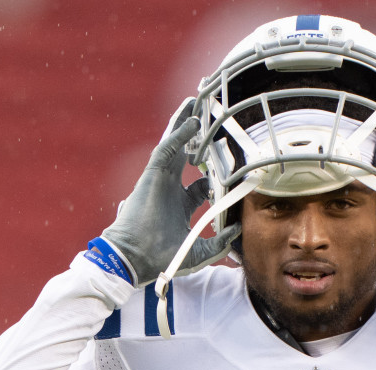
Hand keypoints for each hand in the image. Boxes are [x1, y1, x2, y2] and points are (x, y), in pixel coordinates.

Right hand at [94, 98, 241, 286]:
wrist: (136, 259)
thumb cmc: (161, 258)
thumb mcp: (199, 251)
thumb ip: (219, 242)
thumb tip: (238, 231)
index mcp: (180, 205)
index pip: (200, 184)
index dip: (214, 174)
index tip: (231, 166)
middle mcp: (170, 189)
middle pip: (186, 155)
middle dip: (197, 138)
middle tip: (211, 120)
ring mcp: (160, 180)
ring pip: (174, 145)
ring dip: (184, 124)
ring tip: (196, 103)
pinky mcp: (152, 175)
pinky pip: (166, 148)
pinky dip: (178, 133)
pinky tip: (192, 121)